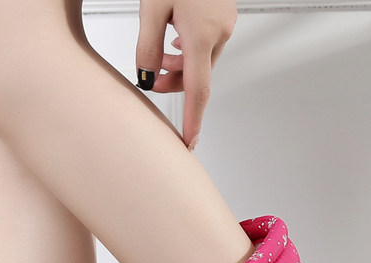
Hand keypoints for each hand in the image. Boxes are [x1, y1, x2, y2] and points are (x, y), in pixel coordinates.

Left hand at [136, 0, 237, 149]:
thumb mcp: (151, 8)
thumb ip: (146, 48)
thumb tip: (145, 79)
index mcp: (202, 36)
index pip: (198, 91)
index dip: (193, 120)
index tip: (190, 142)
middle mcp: (219, 32)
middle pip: (198, 76)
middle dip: (174, 85)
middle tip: (148, 79)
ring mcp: (225, 22)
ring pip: (201, 61)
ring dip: (179, 67)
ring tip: (159, 55)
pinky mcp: (224, 14)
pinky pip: (206, 44)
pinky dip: (188, 50)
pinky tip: (175, 38)